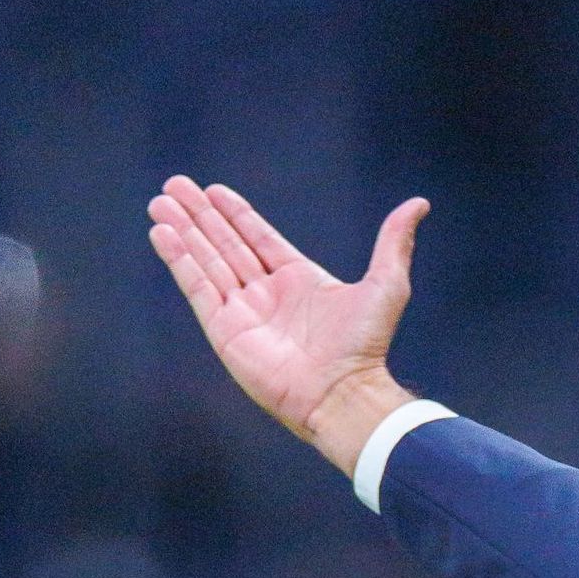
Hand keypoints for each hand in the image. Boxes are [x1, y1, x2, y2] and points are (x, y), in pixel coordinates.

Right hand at [147, 177, 428, 474]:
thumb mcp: (386, 284)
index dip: (235, 214)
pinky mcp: (225, 330)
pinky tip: (163, 234)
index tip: (212, 190)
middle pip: (225, 244)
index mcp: (300, 280)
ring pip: (207, 261)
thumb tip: (418, 204)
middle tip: (174, 186)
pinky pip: (198, 288)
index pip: (259, 238)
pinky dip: (180, 260)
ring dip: (183, 231)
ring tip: (159, 203)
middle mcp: (268, 294)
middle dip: (200, 216)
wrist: (343, 392)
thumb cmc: (366, 344)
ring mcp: (244, 312)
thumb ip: (393, 242)